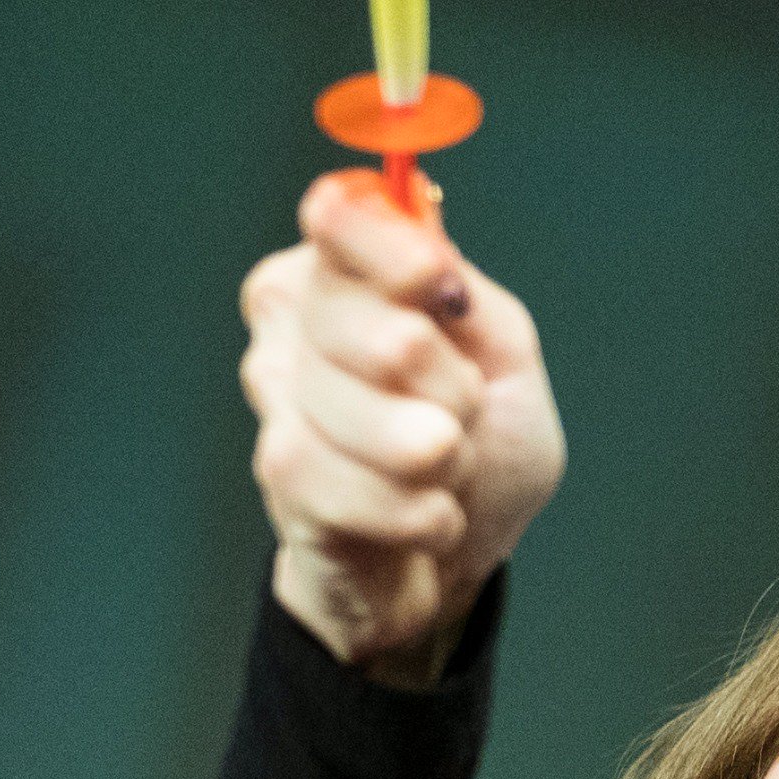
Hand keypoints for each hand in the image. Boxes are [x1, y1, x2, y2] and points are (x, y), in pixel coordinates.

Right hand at [241, 174, 564, 677]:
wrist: (448, 558)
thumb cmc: (478, 444)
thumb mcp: (501, 352)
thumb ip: (466, 290)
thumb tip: (425, 239)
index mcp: (343, 267)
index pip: (343, 219)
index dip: (400, 256)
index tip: (440, 288)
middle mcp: (291, 319)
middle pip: (391, 339)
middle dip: (455, 393)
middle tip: (457, 414)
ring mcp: (277, 396)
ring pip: (388, 424)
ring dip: (445, 460)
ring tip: (440, 468)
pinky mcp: (281, 473)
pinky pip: (373, 491)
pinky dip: (424, 515)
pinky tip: (420, 516)